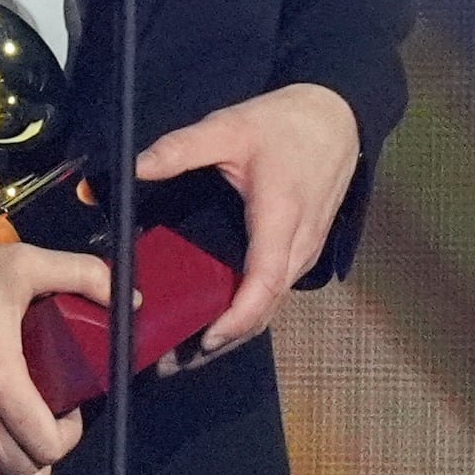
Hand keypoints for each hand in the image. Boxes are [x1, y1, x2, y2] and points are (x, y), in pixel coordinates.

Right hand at [0, 205, 114, 474]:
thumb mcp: (24, 262)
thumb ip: (82, 275)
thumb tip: (128, 297)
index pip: (47, 446)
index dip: (70, 434)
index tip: (69, 408)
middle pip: (23, 473)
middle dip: (46, 453)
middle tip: (46, 420)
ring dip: (12, 467)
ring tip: (16, 434)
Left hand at [134, 81, 358, 365]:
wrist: (337, 117)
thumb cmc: (286, 124)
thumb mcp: (228, 127)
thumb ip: (181, 148)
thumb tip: (136, 167)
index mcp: (280, 215)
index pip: (264, 282)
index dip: (237, 318)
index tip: (205, 339)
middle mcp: (299, 242)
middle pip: (266, 306)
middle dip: (225, 337)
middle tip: (175, 357)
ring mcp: (306, 249)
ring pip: (273, 302)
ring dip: (238, 328)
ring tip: (189, 344)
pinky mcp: (305, 249)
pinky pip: (277, 289)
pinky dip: (251, 309)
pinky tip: (220, 313)